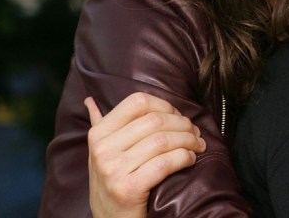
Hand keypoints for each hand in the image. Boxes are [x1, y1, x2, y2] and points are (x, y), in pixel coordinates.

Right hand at [86, 92, 205, 217]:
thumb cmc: (114, 183)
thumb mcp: (102, 154)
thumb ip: (102, 126)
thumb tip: (90, 100)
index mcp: (99, 133)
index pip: (138, 101)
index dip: (165, 105)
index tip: (178, 116)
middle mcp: (102, 149)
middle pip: (155, 120)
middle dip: (183, 124)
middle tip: (196, 133)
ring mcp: (112, 169)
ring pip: (163, 140)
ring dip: (189, 140)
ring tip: (198, 146)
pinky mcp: (128, 189)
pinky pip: (165, 163)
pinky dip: (185, 158)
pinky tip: (190, 160)